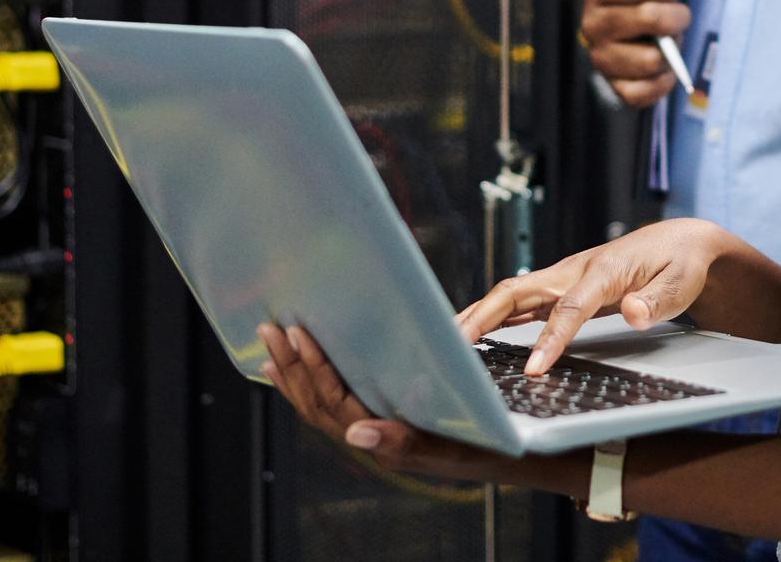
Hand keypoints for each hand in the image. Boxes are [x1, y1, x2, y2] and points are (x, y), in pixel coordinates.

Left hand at [257, 323, 511, 483]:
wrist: (510, 452)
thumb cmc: (487, 443)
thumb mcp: (453, 444)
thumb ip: (405, 442)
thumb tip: (354, 434)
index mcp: (384, 440)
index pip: (336, 403)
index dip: (315, 369)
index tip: (299, 334)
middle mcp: (370, 438)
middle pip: (317, 403)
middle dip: (292, 366)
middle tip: (271, 328)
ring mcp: (371, 430)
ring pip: (319, 403)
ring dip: (293, 372)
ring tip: (271, 341)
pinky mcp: (378, 418)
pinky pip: (332, 402)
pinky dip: (308, 382)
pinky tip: (295, 365)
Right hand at [457, 218, 726, 374]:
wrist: (682, 241)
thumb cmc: (681, 263)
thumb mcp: (681, 283)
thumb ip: (657, 300)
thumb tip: (634, 313)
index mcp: (603, 270)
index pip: (570, 307)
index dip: (550, 339)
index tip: (533, 370)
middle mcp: (575, 270)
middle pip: (519, 291)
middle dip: (484, 316)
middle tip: (453, 346)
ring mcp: (566, 277)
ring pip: (513, 295)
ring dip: (480, 316)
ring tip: (449, 342)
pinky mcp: (564, 286)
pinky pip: (523, 303)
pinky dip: (497, 317)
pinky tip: (478, 335)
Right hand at [580, 0, 690, 107]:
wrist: (620, 37)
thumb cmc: (633, 0)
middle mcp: (592, 25)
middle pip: (650, 18)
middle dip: (676, 16)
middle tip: (679, 16)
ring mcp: (601, 58)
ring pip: (652, 59)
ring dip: (671, 50)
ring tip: (669, 41)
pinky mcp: (614, 87)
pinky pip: (646, 91)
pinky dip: (664, 81)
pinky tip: (665, 68)